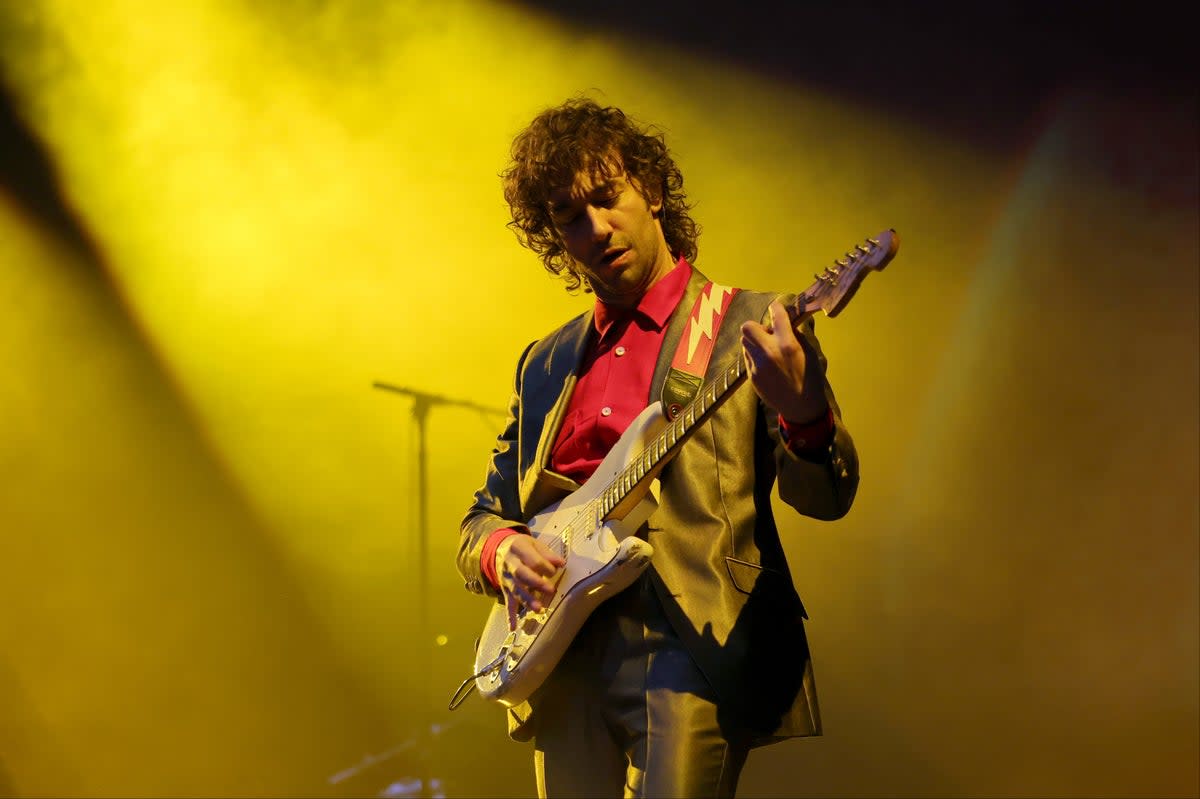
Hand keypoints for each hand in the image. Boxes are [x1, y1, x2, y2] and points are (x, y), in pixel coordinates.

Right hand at [496, 534, 565, 630]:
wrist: (499, 548)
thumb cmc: (522, 547)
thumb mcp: (534, 544)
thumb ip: (547, 554)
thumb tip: (561, 563)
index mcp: (518, 548)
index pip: (532, 559)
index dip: (545, 566)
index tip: (555, 571)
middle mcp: (510, 564)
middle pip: (522, 574)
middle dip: (536, 583)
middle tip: (550, 590)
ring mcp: (506, 578)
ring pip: (516, 590)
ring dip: (526, 600)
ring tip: (538, 609)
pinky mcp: (505, 589)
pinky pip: (508, 602)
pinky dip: (510, 616)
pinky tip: (513, 627)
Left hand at [740, 300, 828, 422]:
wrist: (801, 408)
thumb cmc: (811, 379)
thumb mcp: (810, 353)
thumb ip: (796, 336)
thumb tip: (786, 323)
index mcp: (787, 345)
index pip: (776, 316)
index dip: (776, 308)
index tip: (776, 308)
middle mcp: (768, 353)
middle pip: (748, 327)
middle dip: (757, 326)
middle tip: (768, 334)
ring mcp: (757, 365)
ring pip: (745, 342)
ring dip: (755, 341)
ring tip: (767, 350)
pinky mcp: (751, 376)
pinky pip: (748, 358)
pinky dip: (755, 356)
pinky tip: (767, 365)